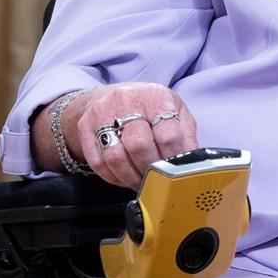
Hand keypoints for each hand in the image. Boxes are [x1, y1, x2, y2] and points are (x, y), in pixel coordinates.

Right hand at [57, 83, 198, 189]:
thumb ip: (185, 135)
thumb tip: (192, 162)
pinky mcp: (85, 127)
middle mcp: (127, 101)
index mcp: (155, 96)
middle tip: (157, 180)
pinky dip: (114, 177)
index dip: (172, 158)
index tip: (175, 171)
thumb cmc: (150, 105)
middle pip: (139, 146)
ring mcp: (103, 113)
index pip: (167, 134)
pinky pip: (98, 163)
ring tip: (142, 183)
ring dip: (131, 177)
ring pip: (116, 157)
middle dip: (150, 169)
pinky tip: (125, 178)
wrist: (114, 94)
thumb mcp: (175, 110)